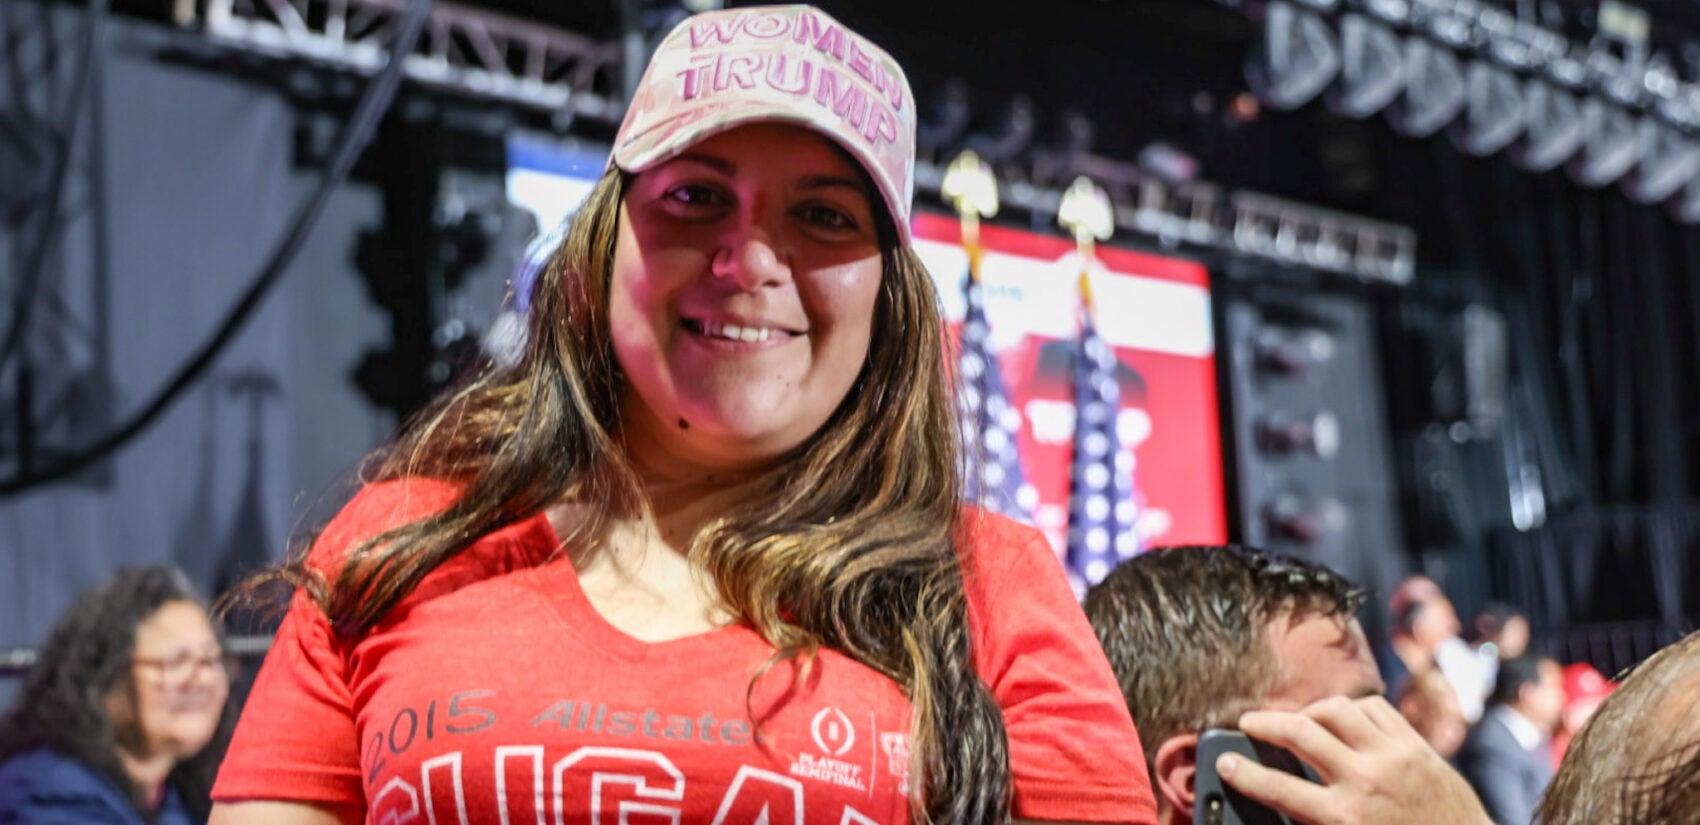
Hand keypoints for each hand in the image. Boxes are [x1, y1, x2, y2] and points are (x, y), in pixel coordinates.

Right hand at [1214, 695, 1491, 824]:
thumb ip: (1316, 821)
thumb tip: (1282, 806)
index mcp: (1344, 818)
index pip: (1278, 788)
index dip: (1243, 773)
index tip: (1224, 763)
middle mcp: (1365, 780)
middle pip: (1300, 733)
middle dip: (1264, 723)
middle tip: (1248, 723)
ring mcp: (1393, 756)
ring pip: (1335, 709)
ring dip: (1309, 711)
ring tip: (1297, 719)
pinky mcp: (1417, 744)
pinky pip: (1375, 708)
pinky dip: (1353, 709)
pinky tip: (1344, 720)